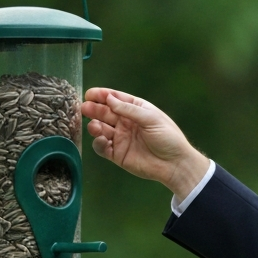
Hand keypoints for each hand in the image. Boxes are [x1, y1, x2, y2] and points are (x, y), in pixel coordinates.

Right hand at [82, 88, 209, 200]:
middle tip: (84, 108)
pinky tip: (102, 140)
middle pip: (105, 113)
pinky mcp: (117, 154)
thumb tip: (109, 99)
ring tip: (93, 126)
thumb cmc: (167, 137)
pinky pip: (102, 147)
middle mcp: (126, 122)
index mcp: (136, 110)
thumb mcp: (150, 118)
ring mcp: (120, 138)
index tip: (90, 94)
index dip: (102, 95)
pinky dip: (99, 143)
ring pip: (101, 129)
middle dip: (94, 109)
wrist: (174, 164)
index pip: (116, 99)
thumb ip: (129, 109)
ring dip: (95, 126)